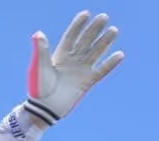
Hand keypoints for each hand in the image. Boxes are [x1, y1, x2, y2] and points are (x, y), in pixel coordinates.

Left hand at [24, 11, 123, 126]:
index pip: (71, 37)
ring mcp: (80, 71)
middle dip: (94, 30)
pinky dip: (109, 64)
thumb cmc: (38, 88)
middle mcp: (72, 61)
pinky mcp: (87, 82)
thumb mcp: (39, 68)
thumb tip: (38, 33)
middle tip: (104, 17)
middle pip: (85, 41)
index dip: (78, 26)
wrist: (45, 109)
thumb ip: (41, 51)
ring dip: (104, 42)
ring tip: (113, 30)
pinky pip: (101, 71)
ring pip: (95, 53)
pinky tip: (119, 54)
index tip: (86, 14)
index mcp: (59, 56)